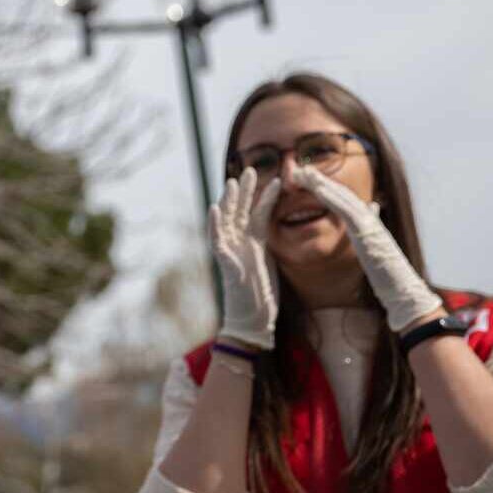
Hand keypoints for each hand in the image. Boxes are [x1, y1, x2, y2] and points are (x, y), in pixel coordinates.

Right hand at [211, 167, 281, 350]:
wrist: (253, 323)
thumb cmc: (262, 298)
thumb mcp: (271, 265)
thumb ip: (269, 247)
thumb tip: (279, 233)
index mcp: (252, 245)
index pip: (255, 215)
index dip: (261, 198)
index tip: (271, 179)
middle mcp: (239, 247)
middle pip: (238, 213)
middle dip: (244, 192)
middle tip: (249, 170)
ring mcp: (231, 255)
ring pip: (226, 222)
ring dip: (228, 202)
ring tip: (231, 182)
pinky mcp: (226, 265)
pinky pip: (217, 241)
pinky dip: (214, 225)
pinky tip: (214, 209)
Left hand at [293, 167, 442, 331]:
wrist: (404, 295)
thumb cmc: (389, 281)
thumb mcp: (376, 255)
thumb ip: (370, 236)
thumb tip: (373, 214)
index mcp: (371, 226)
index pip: (347, 202)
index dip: (330, 190)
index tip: (313, 180)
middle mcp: (372, 221)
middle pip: (344, 195)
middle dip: (323, 180)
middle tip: (303, 169)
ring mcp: (371, 225)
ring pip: (344, 198)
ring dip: (322, 183)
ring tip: (304, 172)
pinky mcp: (367, 233)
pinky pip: (346, 210)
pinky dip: (331, 197)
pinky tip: (317, 188)